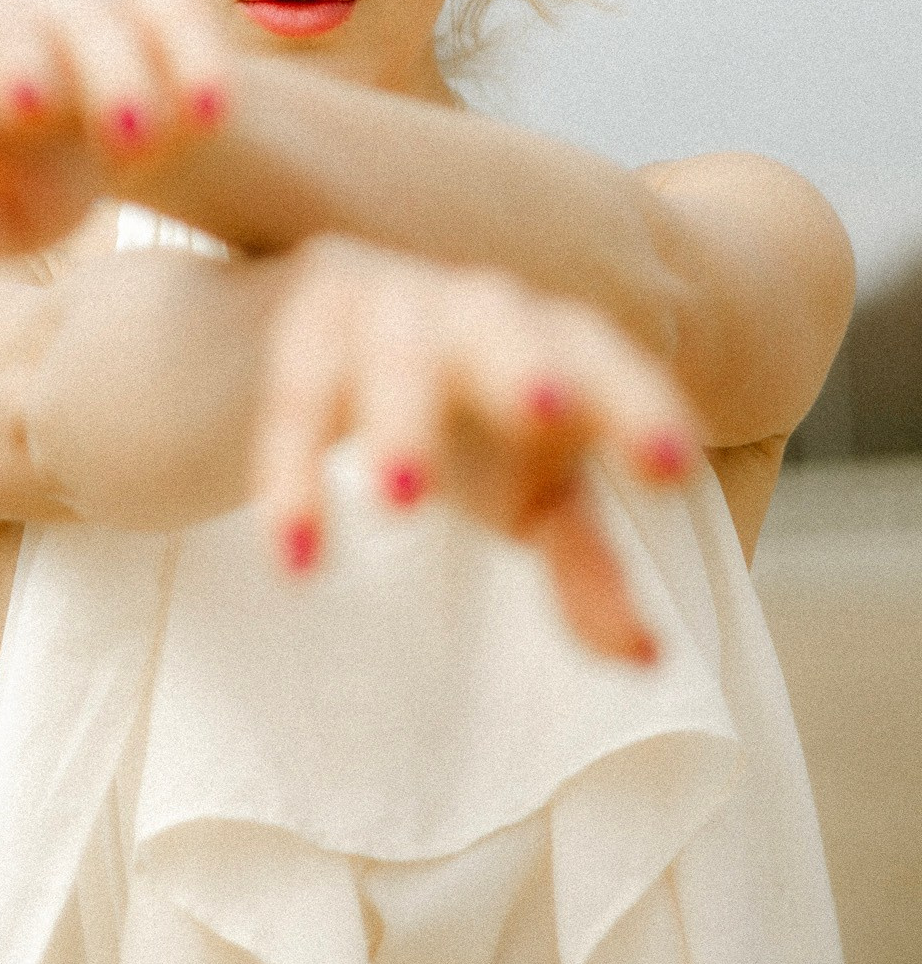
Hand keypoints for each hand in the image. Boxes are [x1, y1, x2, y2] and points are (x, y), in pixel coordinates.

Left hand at [0, 0, 232, 278]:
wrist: (132, 143)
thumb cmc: (37, 182)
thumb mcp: (3, 221)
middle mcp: (4, 21)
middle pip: (3, 26)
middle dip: (15, 61)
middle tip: (26, 112)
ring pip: (89, 16)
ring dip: (112, 74)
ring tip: (138, 142)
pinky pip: (165, 2)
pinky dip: (185, 53)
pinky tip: (207, 110)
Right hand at [256, 235, 702, 663]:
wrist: (324, 347)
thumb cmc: (464, 427)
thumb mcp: (531, 498)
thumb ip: (587, 565)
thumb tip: (648, 657)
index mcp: (552, 343)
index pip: (603, 359)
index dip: (638, 404)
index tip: (670, 470)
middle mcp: (471, 311)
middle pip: (498, 321)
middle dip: (522, 364)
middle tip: (543, 413)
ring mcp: (381, 306)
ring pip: (392, 351)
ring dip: (400, 418)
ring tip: (402, 505)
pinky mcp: (303, 324)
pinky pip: (295, 398)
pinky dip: (292, 475)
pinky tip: (298, 559)